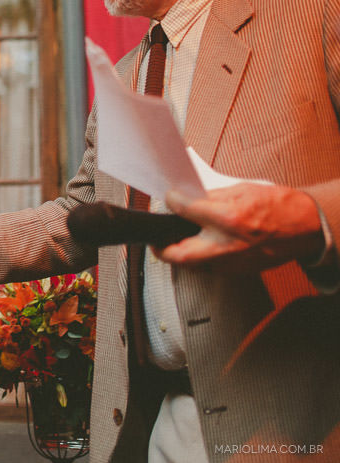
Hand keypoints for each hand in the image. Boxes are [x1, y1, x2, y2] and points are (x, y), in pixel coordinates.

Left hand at [162, 183, 325, 272]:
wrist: (306, 228)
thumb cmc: (279, 206)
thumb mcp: (242, 190)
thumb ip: (213, 197)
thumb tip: (189, 198)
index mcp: (229, 218)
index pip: (185, 209)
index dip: (172, 201)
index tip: (169, 198)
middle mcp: (227, 244)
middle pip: (178, 254)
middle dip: (161, 248)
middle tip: (156, 240)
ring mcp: (232, 262)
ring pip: (192, 265)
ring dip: (180, 254)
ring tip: (175, 242)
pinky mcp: (238, 271)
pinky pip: (210, 267)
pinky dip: (200, 258)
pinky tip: (200, 247)